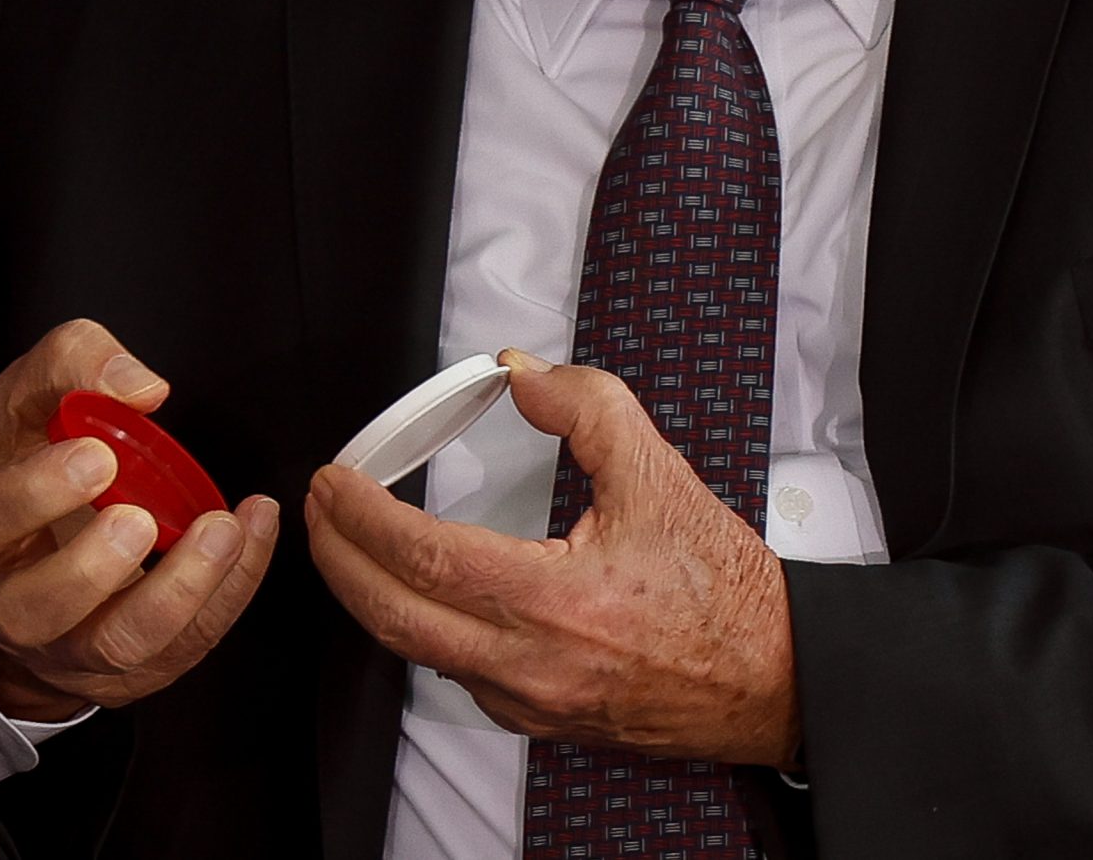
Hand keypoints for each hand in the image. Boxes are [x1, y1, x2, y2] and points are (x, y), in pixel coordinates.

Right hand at [0, 319, 280, 719]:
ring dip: (176, 591)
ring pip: (116, 643)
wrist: (43, 550)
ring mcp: (71, 646)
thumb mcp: (37, 395)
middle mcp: (12, 600)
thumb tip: (142, 387)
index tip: (99, 455)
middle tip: (142, 518)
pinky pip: (184, 644)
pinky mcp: (132, 669)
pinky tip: (251, 534)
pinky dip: (229, 591)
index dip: (40, 492)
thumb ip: (75, 364)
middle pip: (37, 607)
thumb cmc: (41, 460)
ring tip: (219, 532)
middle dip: (94, 565)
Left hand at [305, 350, 798, 767]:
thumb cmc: (725, 590)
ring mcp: (531, 702)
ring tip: (351, 543)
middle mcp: (531, 665)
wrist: (773, 678)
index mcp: (556, 602)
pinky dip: (421, 629)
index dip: (363, 516)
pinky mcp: (540, 721)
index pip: (424, 557)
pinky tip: (418, 594)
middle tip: (319, 509)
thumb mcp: (660, 475)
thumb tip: (521, 371)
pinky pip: (455, 675)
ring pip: (417, 652)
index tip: (335, 480)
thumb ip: (587, 408)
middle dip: (337, 558)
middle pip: (394, 616)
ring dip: (372, 595)